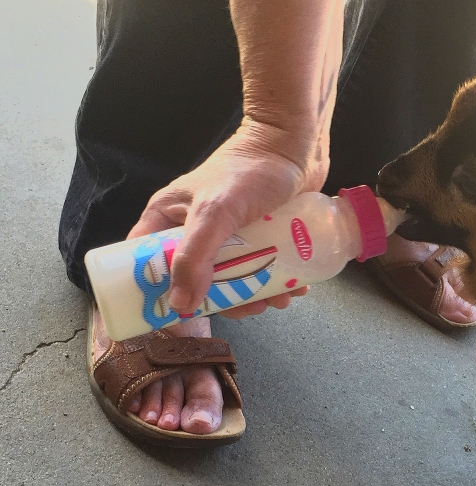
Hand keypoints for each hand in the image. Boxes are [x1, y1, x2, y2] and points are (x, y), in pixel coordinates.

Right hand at [127, 117, 328, 316]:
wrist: (296, 145)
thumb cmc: (249, 170)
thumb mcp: (215, 214)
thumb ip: (195, 257)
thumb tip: (180, 304)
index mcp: (167, 218)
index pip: (147, 264)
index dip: (157, 294)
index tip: (180, 318)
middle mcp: (194, 229)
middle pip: (197, 280)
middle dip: (225, 300)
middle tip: (248, 307)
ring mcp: (228, 235)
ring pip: (233, 279)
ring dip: (256, 295)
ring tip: (278, 297)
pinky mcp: (259, 236)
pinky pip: (261, 269)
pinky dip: (276, 282)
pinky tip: (294, 286)